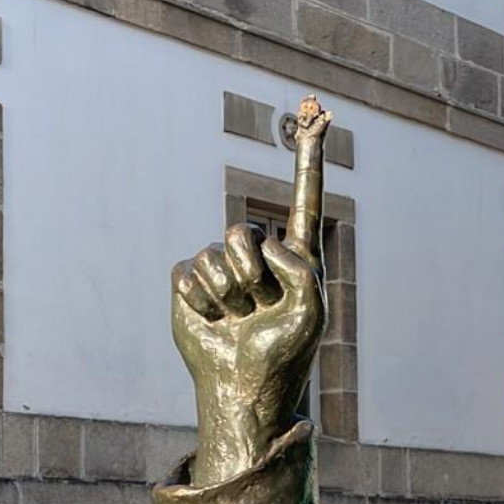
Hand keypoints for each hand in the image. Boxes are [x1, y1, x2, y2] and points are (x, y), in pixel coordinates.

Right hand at [172, 96, 330, 486]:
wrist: (244, 387)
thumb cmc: (285, 354)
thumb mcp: (312, 314)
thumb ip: (302, 271)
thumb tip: (265, 247)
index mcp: (296, 257)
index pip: (303, 200)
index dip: (309, 161)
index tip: (316, 116)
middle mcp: (260, 257)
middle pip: (242, 233)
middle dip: (247, 274)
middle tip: (256, 307)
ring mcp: (223, 269)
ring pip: (213, 255)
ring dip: (225, 294)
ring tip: (237, 319)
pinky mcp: (192, 285)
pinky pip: (187, 272)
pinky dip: (199, 300)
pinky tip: (214, 320)